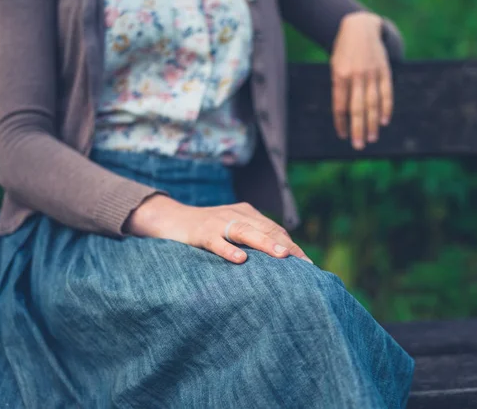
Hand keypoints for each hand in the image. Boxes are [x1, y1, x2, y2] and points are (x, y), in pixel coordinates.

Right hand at [124, 195, 311, 264]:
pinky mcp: (200, 232)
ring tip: (283, 256)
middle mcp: (236, 215)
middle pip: (266, 229)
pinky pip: (216, 242)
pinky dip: (228, 250)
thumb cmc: (204, 229)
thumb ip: (250, 239)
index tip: (308, 263)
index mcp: (246, 214)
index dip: (291, 245)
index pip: (274, 229)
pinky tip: (240, 260)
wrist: (169, 218)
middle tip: (304, 263)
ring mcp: (218, 222)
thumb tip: (276, 260)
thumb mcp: (230, 230)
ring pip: (246, 232)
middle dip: (287, 246)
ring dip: (266, 244)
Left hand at [330, 12, 392, 149]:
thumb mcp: (335, 66)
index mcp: (340, 76)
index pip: (340, 106)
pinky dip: (386, 107)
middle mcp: (356, 76)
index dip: (341, 122)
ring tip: (371, 138)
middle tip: (358, 146)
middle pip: (357, 108)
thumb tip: (345, 113)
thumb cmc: (343, 51)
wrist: (360, 26)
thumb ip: (340, 87)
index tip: (342, 136)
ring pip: (373, 103)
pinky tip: (384, 121)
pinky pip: (386, 92)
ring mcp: (371, 73)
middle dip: (358, 129)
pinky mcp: (384, 70)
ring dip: (372, 123)